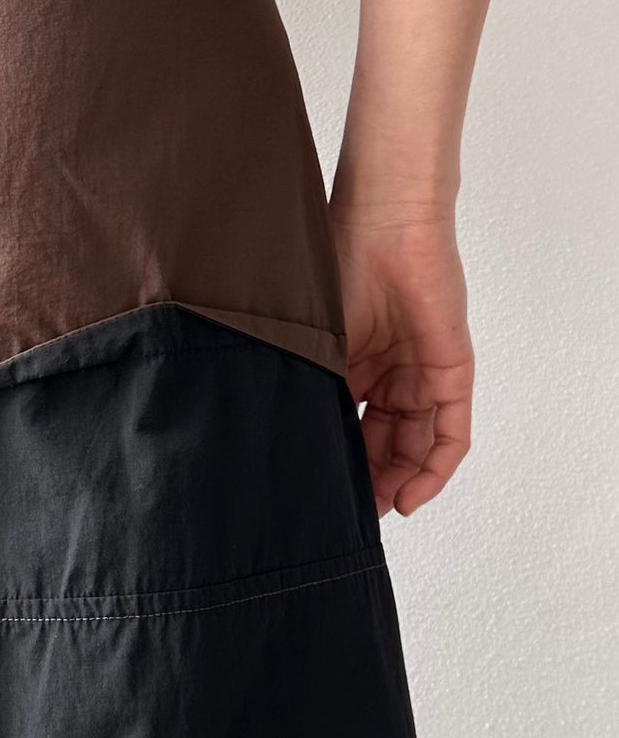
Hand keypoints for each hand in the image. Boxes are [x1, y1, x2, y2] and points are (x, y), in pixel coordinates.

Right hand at [330, 204, 474, 517]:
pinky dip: (435, 468)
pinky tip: (414, 494)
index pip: (350, 429)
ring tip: (380, 510)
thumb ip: (308, 389)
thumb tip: (285, 443)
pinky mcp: (452, 371)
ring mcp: (422, 374)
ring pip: (417, 446)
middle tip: (352, 513)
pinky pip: (451, 434)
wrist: (382, 224)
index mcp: (353, 365)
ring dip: (402, 482)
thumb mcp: (313, 342)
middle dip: (372, 483)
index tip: (322, 495)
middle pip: (385, 445)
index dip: (341, 465)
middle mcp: (390, 375)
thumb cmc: (338, 264)